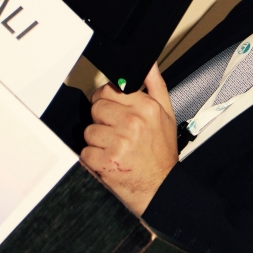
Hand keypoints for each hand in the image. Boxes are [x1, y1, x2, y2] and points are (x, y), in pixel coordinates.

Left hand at [80, 64, 178, 215]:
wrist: (161, 189)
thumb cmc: (162, 154)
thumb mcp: (167, 115)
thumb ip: (155, 85)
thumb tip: (148, 63)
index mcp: (146, 107)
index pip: (110, 90)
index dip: (108, 101)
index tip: (114, 111)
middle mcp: (132, 122)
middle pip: (96, 107)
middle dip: (102, 120)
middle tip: (116, 132)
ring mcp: (118, 142)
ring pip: (89, 130)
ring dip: (97, 141)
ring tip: (115, 148)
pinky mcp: (106, 161)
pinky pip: (85, 151)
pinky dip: (93, 159)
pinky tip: (109, 160)